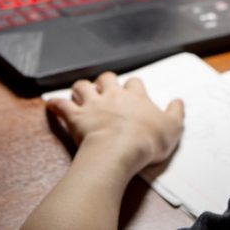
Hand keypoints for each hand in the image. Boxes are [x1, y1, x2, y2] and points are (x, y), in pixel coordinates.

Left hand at [47, 72, 183, 175]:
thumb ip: (176, 113)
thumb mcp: (172, 129)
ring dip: (81, 88)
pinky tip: (50, 104)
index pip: (135, 83)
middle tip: (105, 89)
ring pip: (83, 86)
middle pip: (107, 78)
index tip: (134, 93)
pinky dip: (55, 104)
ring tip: (82, 94)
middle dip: (105, 81)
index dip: (134, 87)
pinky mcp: (76, 117)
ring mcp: (92, 104)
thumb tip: (178, 101)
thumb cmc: (145, 142)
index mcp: (136, 96)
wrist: (118, 151)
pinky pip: (62, 105)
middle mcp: (113, 95)